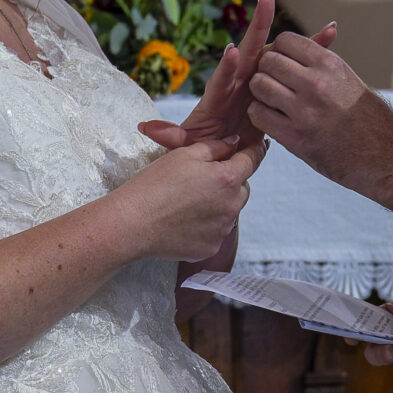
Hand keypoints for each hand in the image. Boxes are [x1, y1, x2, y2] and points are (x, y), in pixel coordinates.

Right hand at [112, 140, 255, 261]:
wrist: (132, 224)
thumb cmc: (154, 186)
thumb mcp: (183, 154)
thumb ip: (215, 147)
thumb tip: (233, 144)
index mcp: (227, 179)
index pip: (252, 160)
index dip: (255, 150)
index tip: (260, 146)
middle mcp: (231, 206)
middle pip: (242, 188)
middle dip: (229, 182)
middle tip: (202, 179)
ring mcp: (222, 230)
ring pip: (230, 211)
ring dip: (219, 204)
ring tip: (188, 202)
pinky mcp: (210, 248)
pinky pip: (217, 231)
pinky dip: (207, 225)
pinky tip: (184, 220)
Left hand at [136, 0, 334, 154]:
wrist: (224, 145)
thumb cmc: (204, 143)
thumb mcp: (186, 143)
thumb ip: (171, 136)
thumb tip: (146, 130)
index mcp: (220, 93)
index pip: (221, 77)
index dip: (226, 64)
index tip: (231, 50)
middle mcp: (240, 79)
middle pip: (250, 50)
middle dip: (258, 25)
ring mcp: (259, 80)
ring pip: (277, 54)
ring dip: (297, 40)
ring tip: (321, 27)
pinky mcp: (274, 85)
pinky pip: (295, 66)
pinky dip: (313, 51)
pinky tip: (332, 34)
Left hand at [247, 32, 392, 211]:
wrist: (386, 158)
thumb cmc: (370, 120)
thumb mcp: (350, 80)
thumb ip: (324, 63)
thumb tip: (312, 42)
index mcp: (331, 65)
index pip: (285, 41)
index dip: (278, 51)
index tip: (281, 63)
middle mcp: (316, 83)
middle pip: (269, 61)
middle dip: (266, 70)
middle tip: (273, 83)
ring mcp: (304, 111)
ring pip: (259, 86)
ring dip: (260, 93)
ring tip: (270, 101)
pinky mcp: (295, 137)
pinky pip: (259, 115)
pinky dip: (260, 115)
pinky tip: (271, 118)